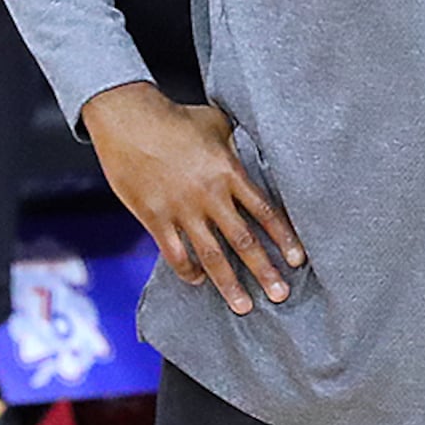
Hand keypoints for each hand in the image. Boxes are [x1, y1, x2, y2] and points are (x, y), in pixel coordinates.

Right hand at [83, 81, 302, 311]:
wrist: (127, 117)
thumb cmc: (173, 117)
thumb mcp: (215, 123)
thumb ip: (236, 143)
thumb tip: (252, 149)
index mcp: (229, 171)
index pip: (265, 211)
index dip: (284, 238)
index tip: (297, 260)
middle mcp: (209, 195)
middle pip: (243, 240)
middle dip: (264, 271)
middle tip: (280, 295)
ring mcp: (181, 209)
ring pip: (211, 255)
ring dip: (229, 284)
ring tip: (244, 306)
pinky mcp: (155, 217)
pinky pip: (175, 252)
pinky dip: (188, 270)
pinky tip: (198, 282)